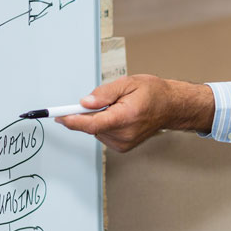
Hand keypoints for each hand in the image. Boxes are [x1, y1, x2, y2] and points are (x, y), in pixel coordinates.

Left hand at [55, 74, 215, 151]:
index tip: (58, 116)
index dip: (72, 120)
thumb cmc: (153, 93)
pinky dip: (105, 125)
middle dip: (90, 113)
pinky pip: (103, 134)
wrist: (171, 107)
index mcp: (126, 117)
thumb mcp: (128, 83)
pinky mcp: (122, 147)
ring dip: (99, 119)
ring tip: (118, 107)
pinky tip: (120, 116)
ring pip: (96, 130)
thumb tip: (84, 103)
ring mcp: (124, 143)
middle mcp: (124, 134)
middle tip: (104, 100)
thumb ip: (104, 93)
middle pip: (92, 126)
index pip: (92, 123)